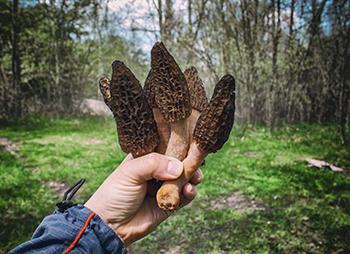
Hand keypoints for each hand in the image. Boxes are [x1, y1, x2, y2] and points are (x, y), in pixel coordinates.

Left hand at [85, 152, 201, 245]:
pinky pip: (185, 195)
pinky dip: (190, 192)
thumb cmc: (114, 193)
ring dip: (192, 177)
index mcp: (145, 157)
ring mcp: (163, 186)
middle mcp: (156, 170)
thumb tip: (179, 167)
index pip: (165, 145)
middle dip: (189, 161)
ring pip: (185, 178)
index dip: (178, 144)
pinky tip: (188, 190)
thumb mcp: (130, 172)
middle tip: (195, 163)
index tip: (191, 143)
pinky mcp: (169, 202)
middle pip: (178, 161)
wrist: (110, 226)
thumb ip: (153, 164)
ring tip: (194, 178)